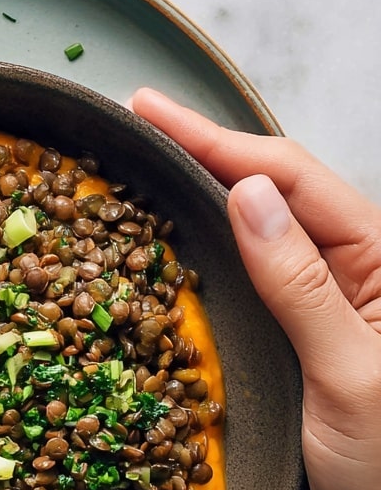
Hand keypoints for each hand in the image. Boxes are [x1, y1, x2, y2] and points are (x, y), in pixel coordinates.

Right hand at [132, 88, 380, 489]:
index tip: (151, 112)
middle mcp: (350, 284)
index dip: (219, 140)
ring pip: (250, 248)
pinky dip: (199, 277)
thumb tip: (249, 194)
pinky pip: (241, 304)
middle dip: (204, 158)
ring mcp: (318, 323)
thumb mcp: (354, 377)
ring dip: (197, 211)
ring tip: (139, 181)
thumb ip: (302, 286)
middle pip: (270, 198)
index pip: (293, 179)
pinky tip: (164, 266)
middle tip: (134, 130)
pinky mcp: (291, 362)